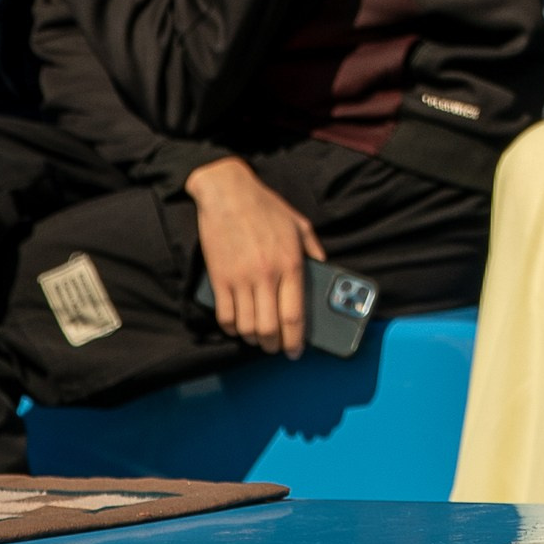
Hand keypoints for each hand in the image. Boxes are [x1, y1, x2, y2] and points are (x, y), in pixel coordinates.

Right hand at [185, 154, 323, 357]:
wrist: (228, 192)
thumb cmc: (266, 207)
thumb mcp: (299, 224)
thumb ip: (314, 249)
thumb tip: (324, 271)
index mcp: (291, 263)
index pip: (295, 315)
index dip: (295, 340)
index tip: (295, 352)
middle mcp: (266, 275)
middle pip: (269, 329)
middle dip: (273, 345)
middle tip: (275, 347)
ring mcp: (240, 279)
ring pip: (246, 327)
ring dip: (252, 339)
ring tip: (257, 337)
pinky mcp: (219, 278)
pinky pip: (224, 316)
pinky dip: (231, 328)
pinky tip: (237, 325)